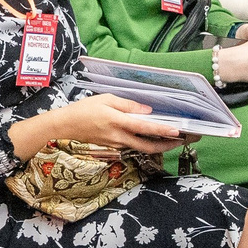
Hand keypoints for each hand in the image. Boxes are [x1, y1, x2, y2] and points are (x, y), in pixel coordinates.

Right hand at [37, 92, 189, 153]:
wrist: (64, 127)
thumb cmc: (83, 110)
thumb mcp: (105, 100)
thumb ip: (128, 105)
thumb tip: (147, 110)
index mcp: (118, 123)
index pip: (145, 128)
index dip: (163, 131)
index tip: (178, 131)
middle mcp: (120, 137)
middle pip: (149, 145)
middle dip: (168, 145)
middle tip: (184, 140)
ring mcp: (117, 145)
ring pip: (143, 148)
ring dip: (160, 146)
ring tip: (175, 140)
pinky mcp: (114, 147)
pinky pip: (134, 147)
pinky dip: (147, 144)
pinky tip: (156, 140)